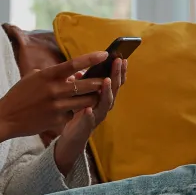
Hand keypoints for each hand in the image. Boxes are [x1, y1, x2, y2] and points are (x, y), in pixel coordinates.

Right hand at [0, 51, 108, 139]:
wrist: (6, 117)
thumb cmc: (20, 95)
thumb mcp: (34, 78)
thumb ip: (54, 74)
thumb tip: (74, 74)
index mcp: (48, 75)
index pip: (74, 64)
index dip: (91, 58)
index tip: (105, 54)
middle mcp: (54, 90)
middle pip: (86, 84)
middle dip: (100, 82)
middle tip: (108, 78)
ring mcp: (56, 106)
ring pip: (85, 101)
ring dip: (94, 97)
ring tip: (100, 94)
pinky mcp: (57, 120)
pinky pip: (74, 114)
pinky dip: (77, 111)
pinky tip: (78, 110)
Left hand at [54, 57, 125, 173]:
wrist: (73, 137)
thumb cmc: (79, 111)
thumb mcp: (82, 94)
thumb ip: (83, 84)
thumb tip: (79, 71)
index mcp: (104, 96)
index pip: (115, 81)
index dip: (119, 70)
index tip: (122, 57)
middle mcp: (105, 105)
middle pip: (114, 89)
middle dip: (117, 75)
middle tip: (119, 61)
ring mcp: (98, 116)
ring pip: (106, 103)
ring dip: (107, 91)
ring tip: (107, 81)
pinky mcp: (87, 127)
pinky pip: (89, 120)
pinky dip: (89, 114)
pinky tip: (87, 108)